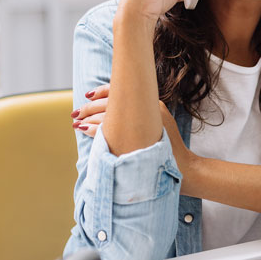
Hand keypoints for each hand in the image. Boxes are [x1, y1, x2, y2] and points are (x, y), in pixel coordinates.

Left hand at [73, 84, 197, 174]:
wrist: (184, 169)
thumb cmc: (169, 150)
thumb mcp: (158, 126)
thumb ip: (141, 116)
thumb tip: (115, 113)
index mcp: (152, 103)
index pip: (122, 90)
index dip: (101, 92)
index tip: (87, 95)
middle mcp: (149, 108)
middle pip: (111, 102)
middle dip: (90, 107)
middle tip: (76, 112)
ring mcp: (144, 122)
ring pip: (107, 115)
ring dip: (88, 118)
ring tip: (76, 123)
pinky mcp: (137, 136)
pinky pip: (109, 129)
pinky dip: (94, 129)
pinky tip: (84, 130)